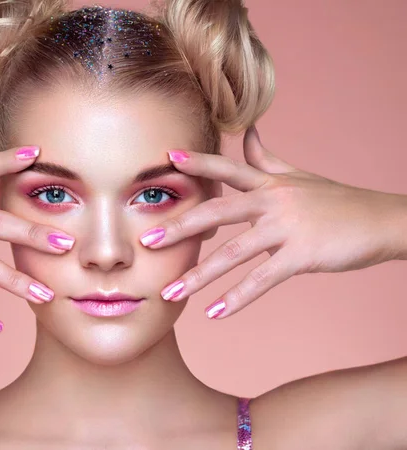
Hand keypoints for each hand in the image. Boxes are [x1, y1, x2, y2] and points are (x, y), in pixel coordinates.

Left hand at [139, 126, 400, 318]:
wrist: (382, 220)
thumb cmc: (336, 201)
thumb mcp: (297, 176)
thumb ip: (266, 158)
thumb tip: (247, 130)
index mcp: (270, 183)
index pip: (227, 168)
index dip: (198, 163)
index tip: (166, 160)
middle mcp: (273, 201)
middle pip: (218, 212)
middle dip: (180, 227)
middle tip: (146, 241)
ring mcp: (287, 228)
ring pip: (233, 253)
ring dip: (199, 276)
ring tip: (170, 294)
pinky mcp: (301, 255)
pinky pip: (262, 280)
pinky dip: (237, 299)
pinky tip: (214, 314)